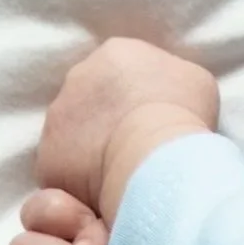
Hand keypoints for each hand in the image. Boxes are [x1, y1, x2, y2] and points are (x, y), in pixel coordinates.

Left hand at [36, 38, 218, 215]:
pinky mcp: (48, 158)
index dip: (136, 98)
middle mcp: (77, 78)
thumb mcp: (196, 82)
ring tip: (122, 173)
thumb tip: (167, 92)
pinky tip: (107, 190)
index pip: (120, 71)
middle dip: (108, 122)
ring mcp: (57, 118)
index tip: (150, 119)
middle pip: (91, 101)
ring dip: (91, 152)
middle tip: (134, 146)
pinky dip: (81, 182)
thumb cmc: (182, 117)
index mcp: (116, 54)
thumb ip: (173, 78)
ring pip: (73, 137)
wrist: (154, 158)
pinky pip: (64, 171)